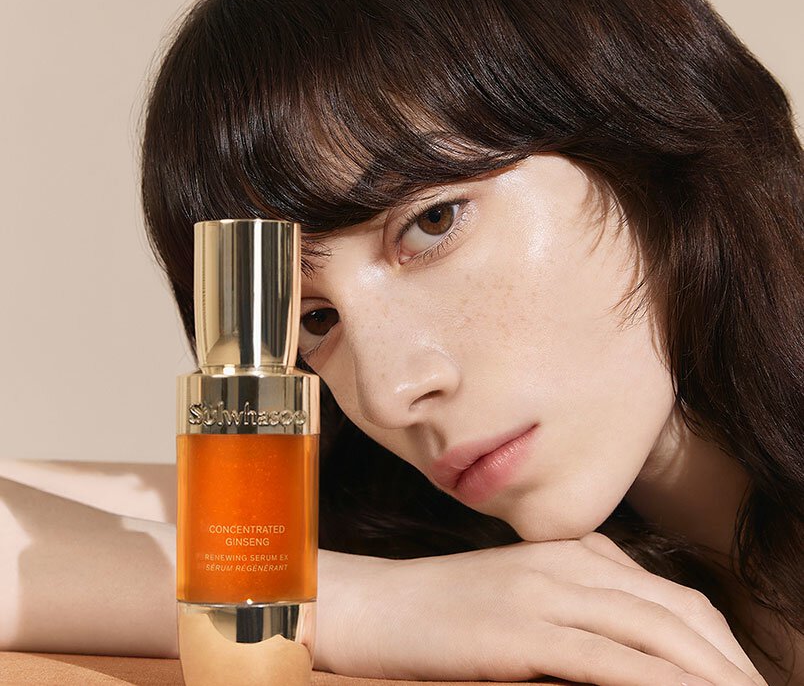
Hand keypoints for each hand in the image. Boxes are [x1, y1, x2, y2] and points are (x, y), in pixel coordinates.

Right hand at [317, 533, 766, 685]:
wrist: (377, 604)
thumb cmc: (446, 608)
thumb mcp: (522, 592)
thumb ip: (577, 596)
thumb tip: (632, 634)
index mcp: (574, 553)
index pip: (674, 598)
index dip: (721, 645)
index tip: (742, 681)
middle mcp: (570, 563)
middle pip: (678, 616)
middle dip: (729, 665)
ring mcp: (546, 592)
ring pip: (653, 636)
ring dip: (709, 675)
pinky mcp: (523, 629)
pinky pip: (608, 662)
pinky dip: (658, 684)